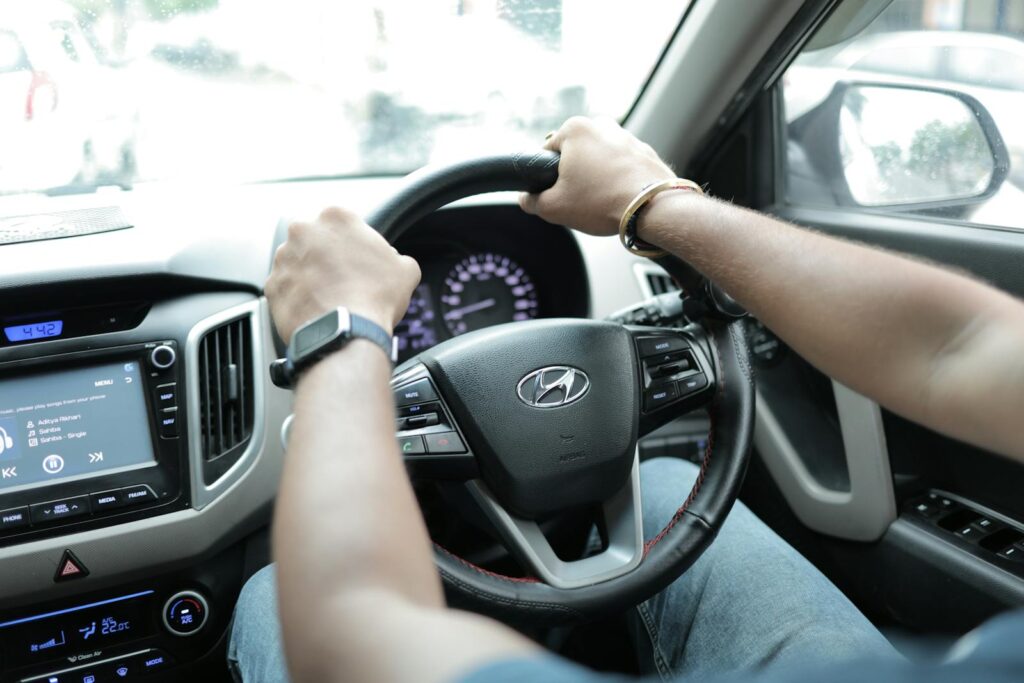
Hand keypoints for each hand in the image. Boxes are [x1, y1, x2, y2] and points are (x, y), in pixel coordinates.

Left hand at [265, 207, 420, 343]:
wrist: (346, 332)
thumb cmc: (375, 297)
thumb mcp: (405, 269)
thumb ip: (394, 256)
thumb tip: (392, 261)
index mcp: (335, 217)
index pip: (344, 224)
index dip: (354, 244)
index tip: (359, 259)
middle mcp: (303, 231)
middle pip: (316, 240)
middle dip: (327, 256)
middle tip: (344, 279)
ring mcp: (283, 258)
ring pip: (297, 263)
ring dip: (310, 275)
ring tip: (330, 297)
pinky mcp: (272, 286)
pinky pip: (286, 288)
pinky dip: (298, 297)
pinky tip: (316, 309)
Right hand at [519, 117, 675, 235]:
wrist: (653, 208)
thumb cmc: (603, 203)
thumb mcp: (553, 208)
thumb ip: (531, 201)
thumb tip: (526, 199)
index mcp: (575, 129)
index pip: (547, 153)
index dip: (548, 177)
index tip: (558, 193)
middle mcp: (601, 125)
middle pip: (575, 155)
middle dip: (575, 176)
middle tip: (580, 200)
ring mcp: (626, 136)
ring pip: (599, 161)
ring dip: (597, 178)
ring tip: (603, 201)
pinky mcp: (645, 151)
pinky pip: (622, 167)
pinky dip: (618, 180)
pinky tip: (620, 198)